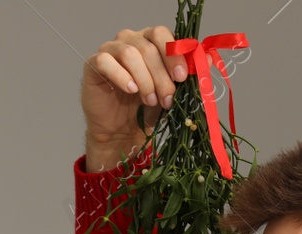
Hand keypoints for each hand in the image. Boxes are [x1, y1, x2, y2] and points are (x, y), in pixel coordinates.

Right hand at [82, 27, 187, 169]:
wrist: (121, 131)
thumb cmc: (146, 108)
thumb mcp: (172, 92)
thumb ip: (188, 74)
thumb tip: (208, 57)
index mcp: (150, 41)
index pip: (162, 34)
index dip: (173, 54)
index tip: (181, 77)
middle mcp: (130, 40)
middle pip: (148, 46)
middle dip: (161, 74)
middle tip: (167, 98)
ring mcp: (110, 50)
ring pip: (129, 54)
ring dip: (144, 80)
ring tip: (149, 100)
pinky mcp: (94, 63)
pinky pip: (106, 62)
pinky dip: (122, 77)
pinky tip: (131, 90)